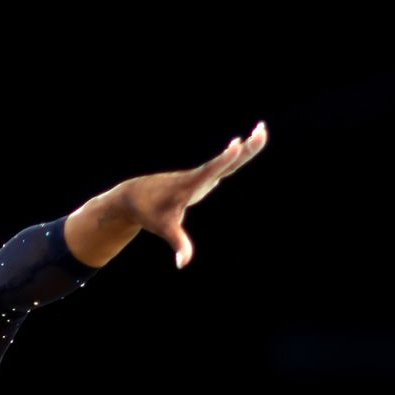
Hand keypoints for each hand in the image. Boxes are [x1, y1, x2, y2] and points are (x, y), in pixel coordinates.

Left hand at [123, 120, 267, 268]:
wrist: (133, 196)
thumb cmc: (148, 211)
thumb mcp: (163, 228)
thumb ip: (177, 243)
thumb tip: (183, 264)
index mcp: (189, 185)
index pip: (210, 171)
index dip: (223, 160)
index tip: (237, 145)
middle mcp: (196, 177)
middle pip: (224, 161)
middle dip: (245, 148)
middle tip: (261, 130)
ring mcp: (199, 176)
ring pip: (224, 161)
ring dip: (244, 148)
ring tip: (260, 130)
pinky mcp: (199, 179)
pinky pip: (220, 165)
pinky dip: (232, 156)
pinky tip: (238, 145)